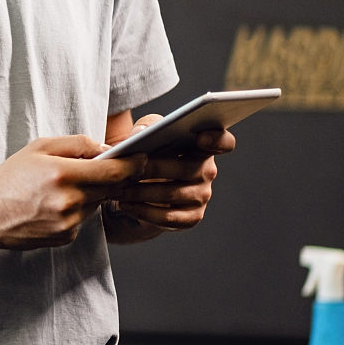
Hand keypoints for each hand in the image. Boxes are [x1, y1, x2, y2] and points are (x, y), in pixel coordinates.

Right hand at [0, 136, 141, 250]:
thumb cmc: (9, 178)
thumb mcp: (39, 148)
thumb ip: (76, 144)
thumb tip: (105, 148)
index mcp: (63, 173)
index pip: (114, 170)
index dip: (134, 164)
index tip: (142, 158)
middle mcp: (69, 200)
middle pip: (110, 188)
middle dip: (113, 177)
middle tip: (107, 168)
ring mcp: (69, 222)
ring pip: (97, 204)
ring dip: (91, 194)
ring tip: (64, 187)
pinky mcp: (66, 237)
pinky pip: (83, 220)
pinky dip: (77, 210)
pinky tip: (54, 205)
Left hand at [103, 117, 234, 242]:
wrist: (139, 188)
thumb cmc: (147, 154)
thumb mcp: (146, 134)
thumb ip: (145, 127)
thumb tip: (140, 134)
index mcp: (201, 147)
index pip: (223, 143)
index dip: (217, 139)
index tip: (200, 137)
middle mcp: (207, 171)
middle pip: (186, 169)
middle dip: (153, 169)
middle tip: (128, 169)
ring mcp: (202, 196)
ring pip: (173, 194)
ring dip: (143, 192)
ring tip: (119, 189)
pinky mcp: (191, 217)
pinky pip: (169, 217)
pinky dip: (144, 211)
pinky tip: (125, 204)